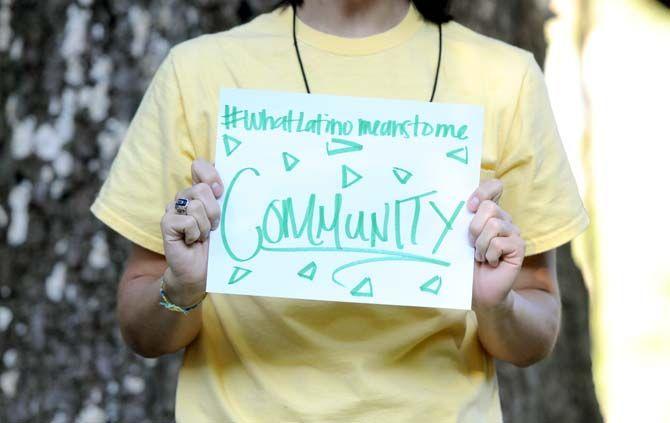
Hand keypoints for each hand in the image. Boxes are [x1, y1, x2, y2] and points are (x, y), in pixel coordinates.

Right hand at [160, 159, 223, 304]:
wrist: (200, 271)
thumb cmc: (214, 245)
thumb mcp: (224, 218)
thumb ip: (223, 199)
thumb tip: (223, 185)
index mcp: (198, 192)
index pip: (200, 166)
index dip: (211, 175)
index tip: (220, 192)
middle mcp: (183, 197)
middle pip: (202, 188)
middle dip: (214, 211)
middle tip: (213, 227)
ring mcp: (173, 209)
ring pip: (195, 205)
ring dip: (205, 226)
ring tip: (202, 236)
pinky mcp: (166, 223)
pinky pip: (188, 221)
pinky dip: (195, 234)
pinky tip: (191, 241)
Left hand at [468, 179, 524, 310]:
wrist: (476, 289)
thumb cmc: (464, 262)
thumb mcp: (458, 238)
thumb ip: (460, 219)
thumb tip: (450, 204)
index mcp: (488, 213)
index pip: (494, 187)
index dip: (482, 191)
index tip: (468, 207)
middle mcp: (503, 219)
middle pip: (489, 207)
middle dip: (474, 228)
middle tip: (472, 245)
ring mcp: (513, 232)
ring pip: (493, 224)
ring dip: (480, 245)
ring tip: (480, 256)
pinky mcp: (519, 247)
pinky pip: (500, 242)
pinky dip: (489, 255)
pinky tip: (490, 263)